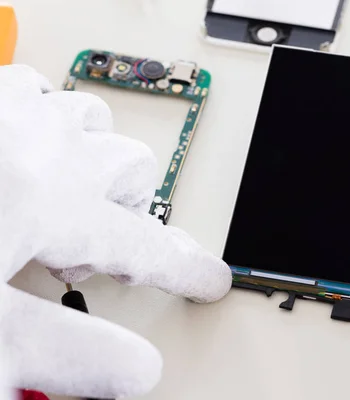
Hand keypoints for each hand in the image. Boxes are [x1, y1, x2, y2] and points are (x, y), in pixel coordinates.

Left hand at [0, 65, 230, 397]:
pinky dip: (45, 116)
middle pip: (134, 168)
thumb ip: (68, 351)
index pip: (148, 249)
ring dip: (92, 157)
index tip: (212, 280)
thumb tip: (138, 370)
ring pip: (92, 116)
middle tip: (94, 249)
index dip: (186, 272)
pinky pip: (36, 88)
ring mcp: (11, 113)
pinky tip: (25, 143)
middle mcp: (40, 146)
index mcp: (51, 204)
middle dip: (129, 212)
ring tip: (68, 190)